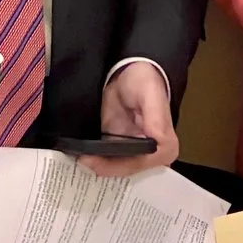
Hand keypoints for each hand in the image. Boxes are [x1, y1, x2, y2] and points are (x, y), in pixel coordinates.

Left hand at [82, 61, 179, 178]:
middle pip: (126, 170)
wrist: (128, 72)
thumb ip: (155, 118)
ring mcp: (132, 152)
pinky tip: (79, 157)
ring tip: (78, 160)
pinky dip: (93, 160)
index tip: (95, 161)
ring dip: (96, 167)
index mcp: (165, 147)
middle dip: (104, 169)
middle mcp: (150, 155)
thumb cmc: (145, 81)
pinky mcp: (117, 146)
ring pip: (114, 169)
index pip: (139, 165)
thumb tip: (155, 140)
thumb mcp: (151, 95)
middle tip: (82, 161)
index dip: (117, 166)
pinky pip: (105, 159)